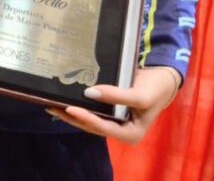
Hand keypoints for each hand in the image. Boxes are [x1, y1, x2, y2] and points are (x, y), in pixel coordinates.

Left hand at [46, 66, 179, 144]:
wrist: (162, 78)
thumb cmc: (154, 89)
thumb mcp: (140, 95)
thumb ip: (118, 96)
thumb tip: (89, 93)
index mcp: (130, 134)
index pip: (103, 128)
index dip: (86, 119)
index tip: (69, 108)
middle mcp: (119, 131)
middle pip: (92, 125)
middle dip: (72, 117)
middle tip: (51, 105)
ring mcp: (114, 122)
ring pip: (89, 119)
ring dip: (71, 112)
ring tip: (51, 103)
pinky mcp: (109, 111)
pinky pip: (92, 110)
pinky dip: (79, 104)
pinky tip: (65, 98)